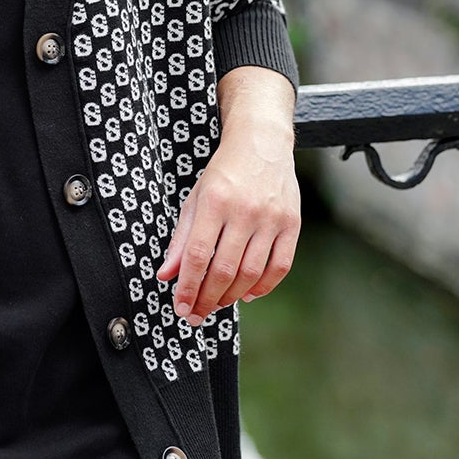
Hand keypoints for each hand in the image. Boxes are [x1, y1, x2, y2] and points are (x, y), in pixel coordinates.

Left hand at [156, 68, 299, 325]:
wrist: (262, 143)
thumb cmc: (224, 173)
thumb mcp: (195, 199)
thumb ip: (180, 239)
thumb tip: (166, 275)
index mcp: (215, 202)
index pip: (199, 255)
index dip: (188, 287)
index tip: (180, 307)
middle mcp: (245, 211)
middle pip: (224, 269)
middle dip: (207, 299)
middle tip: (195, 314)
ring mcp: (272, 218)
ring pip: (251, 273)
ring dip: (231, 296)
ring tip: (216, 304)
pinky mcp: (293, 224)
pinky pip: (280, 266)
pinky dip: (263, 287)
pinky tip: (247, 295)